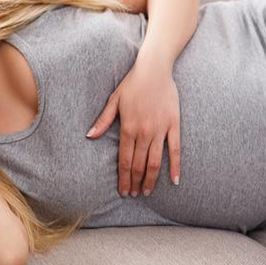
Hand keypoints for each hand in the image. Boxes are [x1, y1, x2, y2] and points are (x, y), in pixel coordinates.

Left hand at [86, 58, 181, 196]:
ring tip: (148, 191)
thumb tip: (89, 136)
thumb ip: (103, 120)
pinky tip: (175, 180)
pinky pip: (175, 150)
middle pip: (139, 164)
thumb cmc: (132, 84)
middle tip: (134, 195)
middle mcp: (144, 132)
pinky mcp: (173, 125)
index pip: (125, 160)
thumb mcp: (114, 100)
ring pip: (155, 161)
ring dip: (151, 179)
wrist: (154, 69)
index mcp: (128, 128)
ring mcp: (160, 130)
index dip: (124, 178)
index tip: (123, 191)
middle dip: (136, 182)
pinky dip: (175, 166)